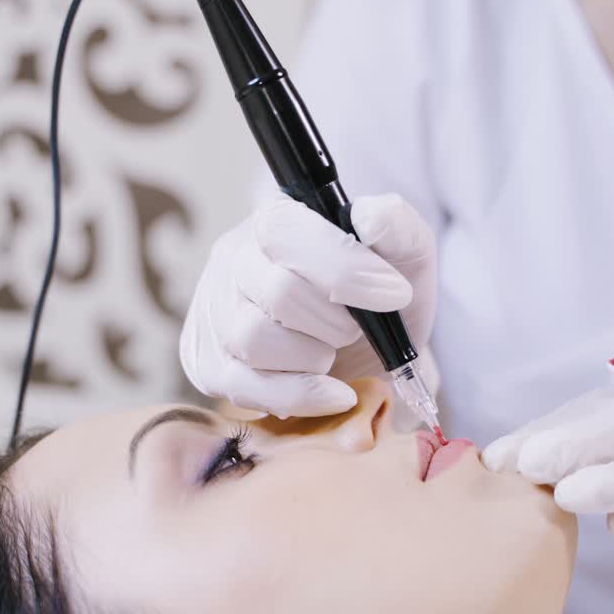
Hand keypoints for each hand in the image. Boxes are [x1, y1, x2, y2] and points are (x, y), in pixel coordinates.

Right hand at [180, 193, 436, 417]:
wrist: (365, 350)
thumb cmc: (377, 295)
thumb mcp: (403, 254)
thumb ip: (397, 226)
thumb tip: (369, 218)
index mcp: (275, 221)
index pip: (287, 232)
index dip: (344, 267)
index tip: (395, 294)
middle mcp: (233, 260)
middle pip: (278, 293)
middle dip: (336, 322)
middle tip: (358, 329)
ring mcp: (215, 315)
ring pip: (254, 340)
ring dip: (314, 358)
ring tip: (333, 353)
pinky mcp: (209, 365)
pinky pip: (245, 388)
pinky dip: (301, 396)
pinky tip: (335, 393)